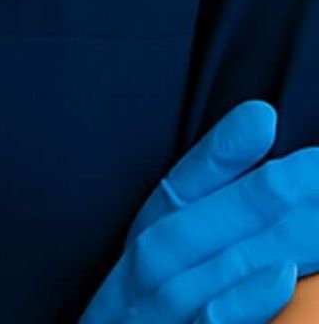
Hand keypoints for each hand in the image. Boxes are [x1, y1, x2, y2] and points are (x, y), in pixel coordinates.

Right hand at [78, 99, 318, 321]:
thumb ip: (208, 245)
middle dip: (265, 189)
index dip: (220, 153)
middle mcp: (138, 272)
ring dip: (265, 233)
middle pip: (199, 219)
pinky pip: (205, 321)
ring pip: (205, 262)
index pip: (176, 190)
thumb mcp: (162, 281)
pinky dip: (240, 299)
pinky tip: (282, 275)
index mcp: (140, 247)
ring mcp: (149, 313)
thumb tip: (269, 220)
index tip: (264, 115)